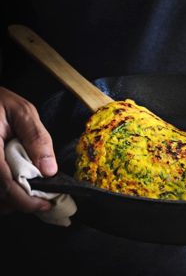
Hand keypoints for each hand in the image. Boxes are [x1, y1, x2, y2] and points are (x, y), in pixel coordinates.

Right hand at [0, 87, 57, 213]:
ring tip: (31, 193)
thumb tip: (49, 170)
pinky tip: (17, 186)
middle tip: (42, 199)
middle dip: (20, 202)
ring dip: (11, 200)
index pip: (5, 184)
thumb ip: (36, 138)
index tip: (45, 204)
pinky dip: (3, 193)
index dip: (25, 201)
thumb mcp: (23, 112)